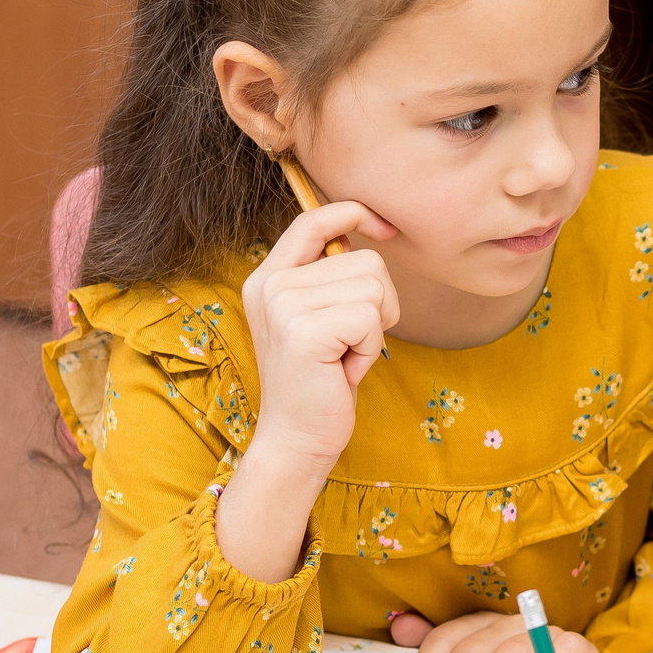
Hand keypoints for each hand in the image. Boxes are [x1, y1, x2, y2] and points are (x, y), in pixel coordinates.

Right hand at [236, 199, 403, 476]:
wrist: (297, 439)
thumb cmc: (320, 381)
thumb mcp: (319, 321)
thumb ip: (329, 279)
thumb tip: (364, 234)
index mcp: (269, 278)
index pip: (311, 221)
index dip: (352, 213)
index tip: (383, 226)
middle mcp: (270, 284)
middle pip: (365, 260)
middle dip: (377, 306)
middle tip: (348, 345)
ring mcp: (284, 305)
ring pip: (374, 287)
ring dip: (374, 330)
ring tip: (344, 356)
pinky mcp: (305, 330)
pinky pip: (370, 318)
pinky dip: (370, 349)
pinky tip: (345, 370)